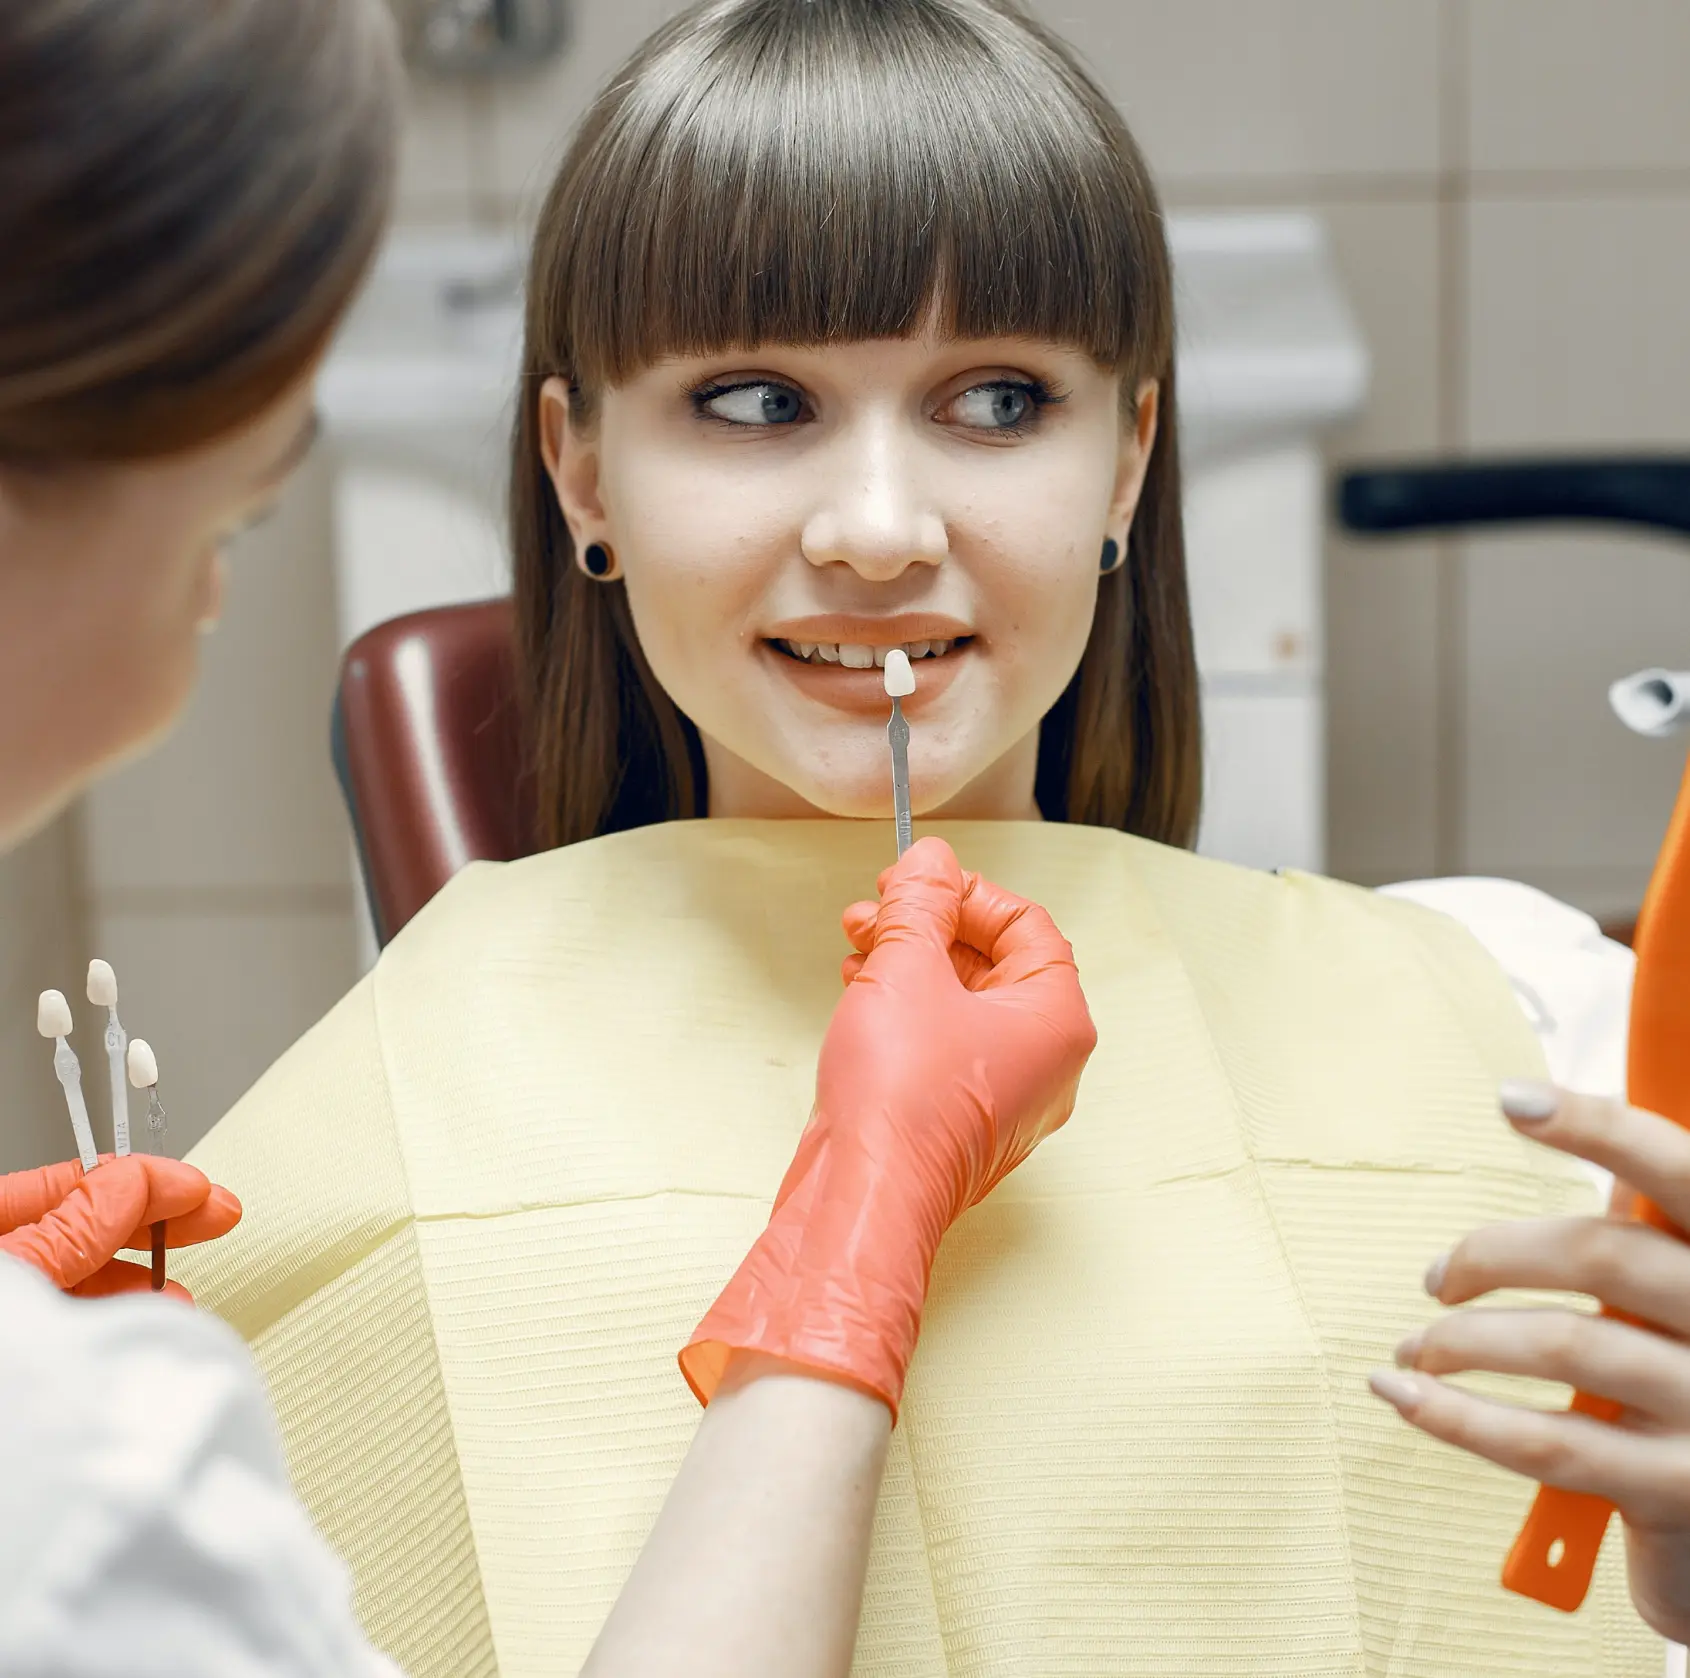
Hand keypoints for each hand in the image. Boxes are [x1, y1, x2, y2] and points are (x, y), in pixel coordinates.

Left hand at [0, 1155, 241, 1302]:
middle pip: (86, 1221)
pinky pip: (78, 1319)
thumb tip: (134, 1184)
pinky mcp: (34, 1347)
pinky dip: (120, 1314)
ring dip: (143, 1275)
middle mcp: (8, 1262)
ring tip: (182, 1286)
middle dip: (158, 1218)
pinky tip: (147, 1316)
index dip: (142, 1178)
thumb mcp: (16, 1274)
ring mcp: (20, 1303)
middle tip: (214, 1214)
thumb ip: (70, 1233)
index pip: (71, 1181)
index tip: (197, 1187)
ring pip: (85, 1272)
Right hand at [681, 836, 1097, 1417]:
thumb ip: (920, 903)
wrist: (862, 1196)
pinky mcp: (958, 1118)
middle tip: (879, 908)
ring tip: (859, 944)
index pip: (1028, 926)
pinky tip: (860, 991)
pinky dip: (905, 1009)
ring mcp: (1003, 1096)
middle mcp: (1044, 1061)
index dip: (967, 892)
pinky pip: (943, 1044)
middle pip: (995, 962)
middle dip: (929, 925)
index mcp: (1057, 1020)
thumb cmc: (900, 1100)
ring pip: (963, 1003)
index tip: (917, 881)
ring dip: (910, 962)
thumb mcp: (907, 969)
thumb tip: (930, 863)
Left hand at [1370, 1080, 1689, 1641]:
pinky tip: (1401, 1394)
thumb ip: (1637, 1225)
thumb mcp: (1678, 1293)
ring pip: (1564, 1345)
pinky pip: (1548, 1443)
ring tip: (1415, 1348)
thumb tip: (1543, 1115)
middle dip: (1493, 1255)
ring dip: (1460, 1341)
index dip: (1600, 1128)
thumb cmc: (1685, 1373)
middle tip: (1438, 1279)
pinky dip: (1456, 1416)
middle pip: (1602, 1255)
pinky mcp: (1681, 1489)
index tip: (1511, 1101)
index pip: (1681, 1171)